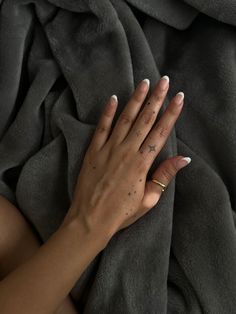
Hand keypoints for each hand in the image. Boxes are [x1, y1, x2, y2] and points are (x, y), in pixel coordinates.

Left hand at [63, 76, 190, 240]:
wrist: (90, 219)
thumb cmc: (121, 213)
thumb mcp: (149, 199)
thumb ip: (164, 176)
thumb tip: (183, 159)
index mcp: (142, 163)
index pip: (160, 132)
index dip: (171, 114)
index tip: (179, 97)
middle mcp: (126, 151)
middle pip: (145, 120)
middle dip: (156, 99)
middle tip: (164, 81)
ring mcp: (108, 149)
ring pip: (125, 119)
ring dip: (135, 99)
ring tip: (144, 83)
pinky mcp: (93, 151)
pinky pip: (101, 128)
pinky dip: (107, 113)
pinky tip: (113, 98)